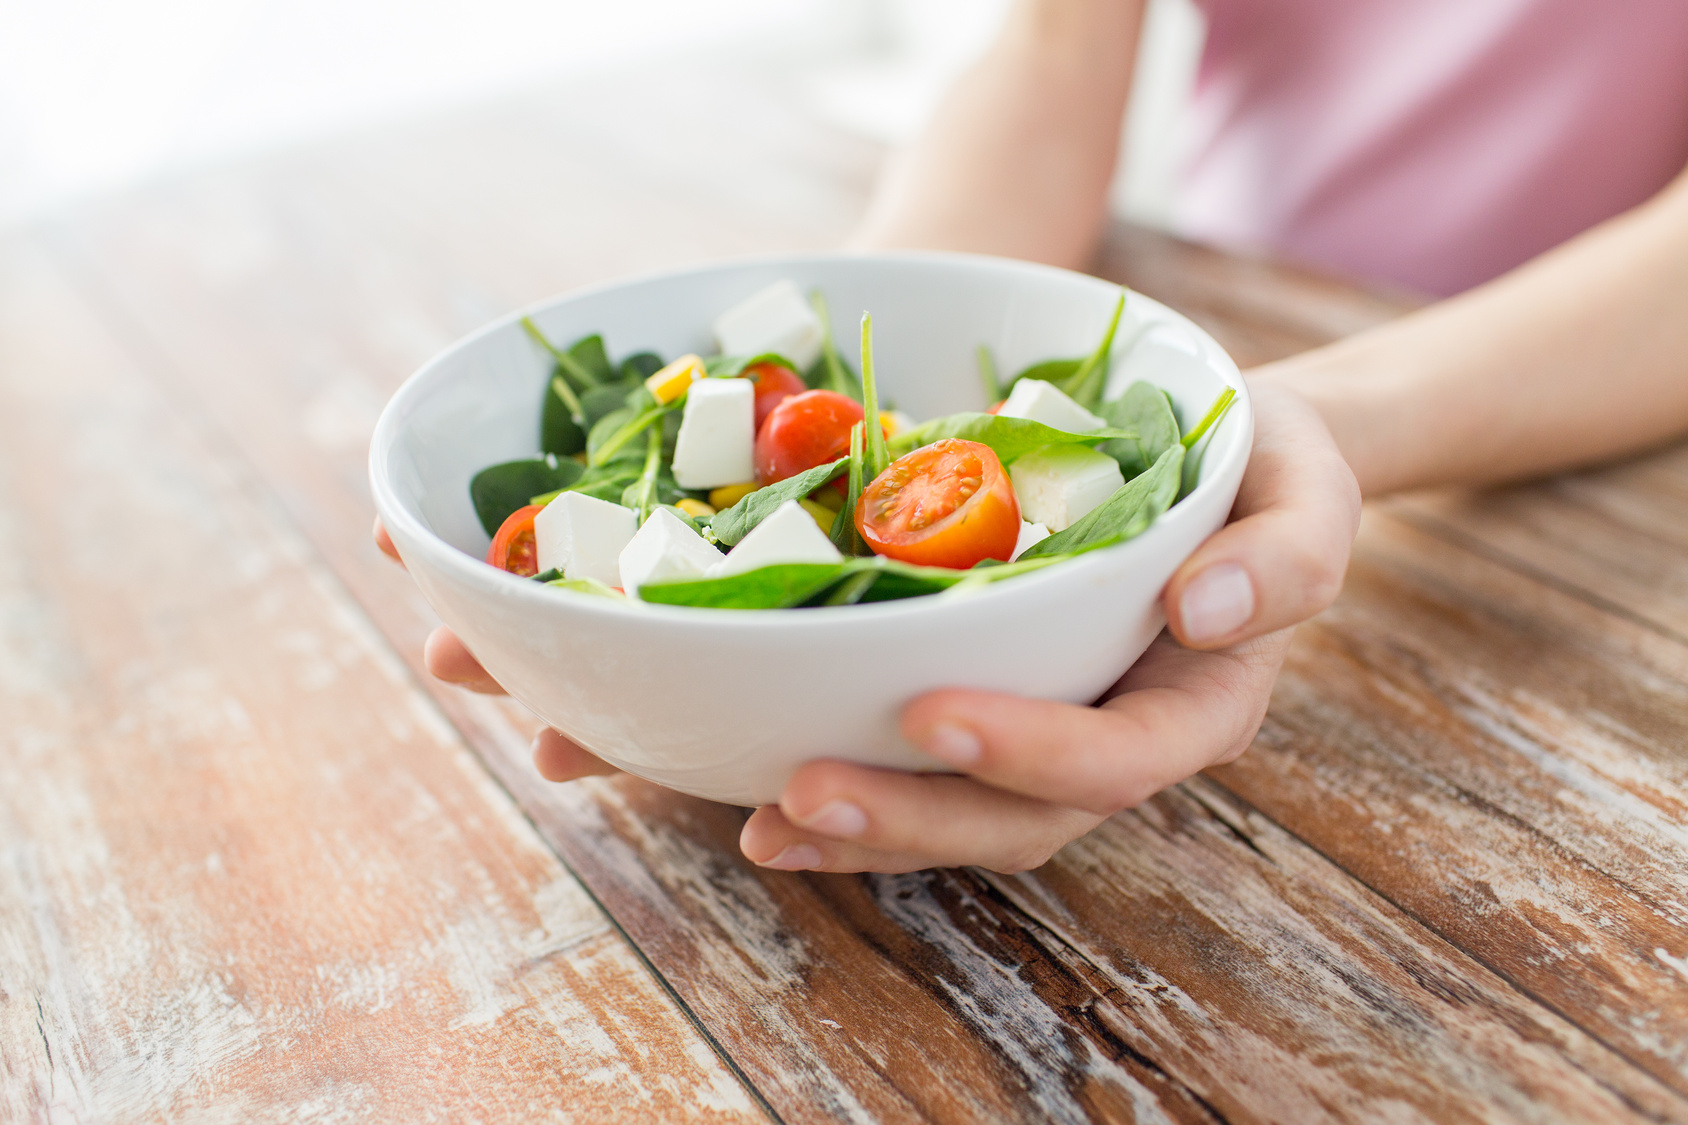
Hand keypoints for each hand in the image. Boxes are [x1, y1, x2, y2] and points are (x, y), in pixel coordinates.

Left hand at [373, 381, 1359, 871]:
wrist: (1202, 454)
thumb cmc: (1256, 461)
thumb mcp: (1310, 482)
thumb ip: (1289, 550)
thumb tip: (1207, 614)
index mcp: (1191, 701)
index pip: (1118, 757)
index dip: (1029, 752)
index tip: (934, 715)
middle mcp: (1107, 736)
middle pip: (1012, 818)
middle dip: (907, 815)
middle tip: (800, 792)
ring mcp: (1034, 729)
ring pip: (948, 813)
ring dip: (851, 824)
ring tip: (753, 816)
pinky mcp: (971, 701)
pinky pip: (903, 760)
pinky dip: (825, 778)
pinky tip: (737, 780)